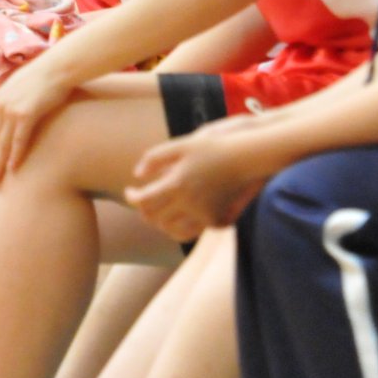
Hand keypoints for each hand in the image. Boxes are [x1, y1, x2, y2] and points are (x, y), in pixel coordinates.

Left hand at [0, 57, 75, 184]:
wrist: (58, 68)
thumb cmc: (44, 80)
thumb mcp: (21, 90)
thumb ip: (14, 105)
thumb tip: (14, 118)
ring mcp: (11, 109)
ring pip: (3, 143)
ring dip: (0, 164)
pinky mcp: (25, 114)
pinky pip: (18, 140)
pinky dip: (15, 156)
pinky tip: (13, 169)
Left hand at [125, 127, 268, 240]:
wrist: (246, 158)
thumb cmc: (212, 147)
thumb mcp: (181, 145)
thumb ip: (155, 158)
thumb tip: (137, 175)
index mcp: (177, 184)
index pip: (144, 201)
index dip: (132, 197)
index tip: (130, 191)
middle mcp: (189, 204)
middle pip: (156, 218)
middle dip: (145, 211)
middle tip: (143, 201)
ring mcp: (203, 216)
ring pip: (172, 231)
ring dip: (161, 223)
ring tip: (158, 212)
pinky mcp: (216, 221)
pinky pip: (192, 232)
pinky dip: (181, 227)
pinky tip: (179, 214)